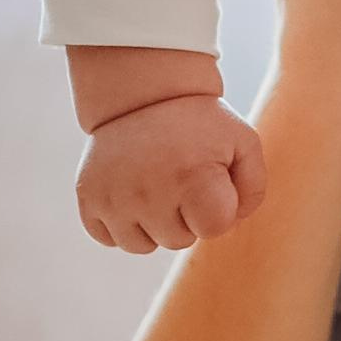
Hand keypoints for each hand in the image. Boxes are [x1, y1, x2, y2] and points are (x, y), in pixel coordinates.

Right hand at [76, 93, 267, 255]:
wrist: (141, 95)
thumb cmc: (199, 124)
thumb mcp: (242, 142)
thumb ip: (252, 189)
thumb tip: (230, 224)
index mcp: (192, 177)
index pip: (215, 229)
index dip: (218, 208)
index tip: (209, 180)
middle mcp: (148, 191)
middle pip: (179, 241)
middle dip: (185, 216)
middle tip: (178, 177)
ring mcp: (113, 197)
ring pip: (142, 246)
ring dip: (153, 224)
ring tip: (155, 184)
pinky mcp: (87, 199)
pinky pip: (110, 238)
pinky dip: (121, 222)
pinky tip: (130, 191)